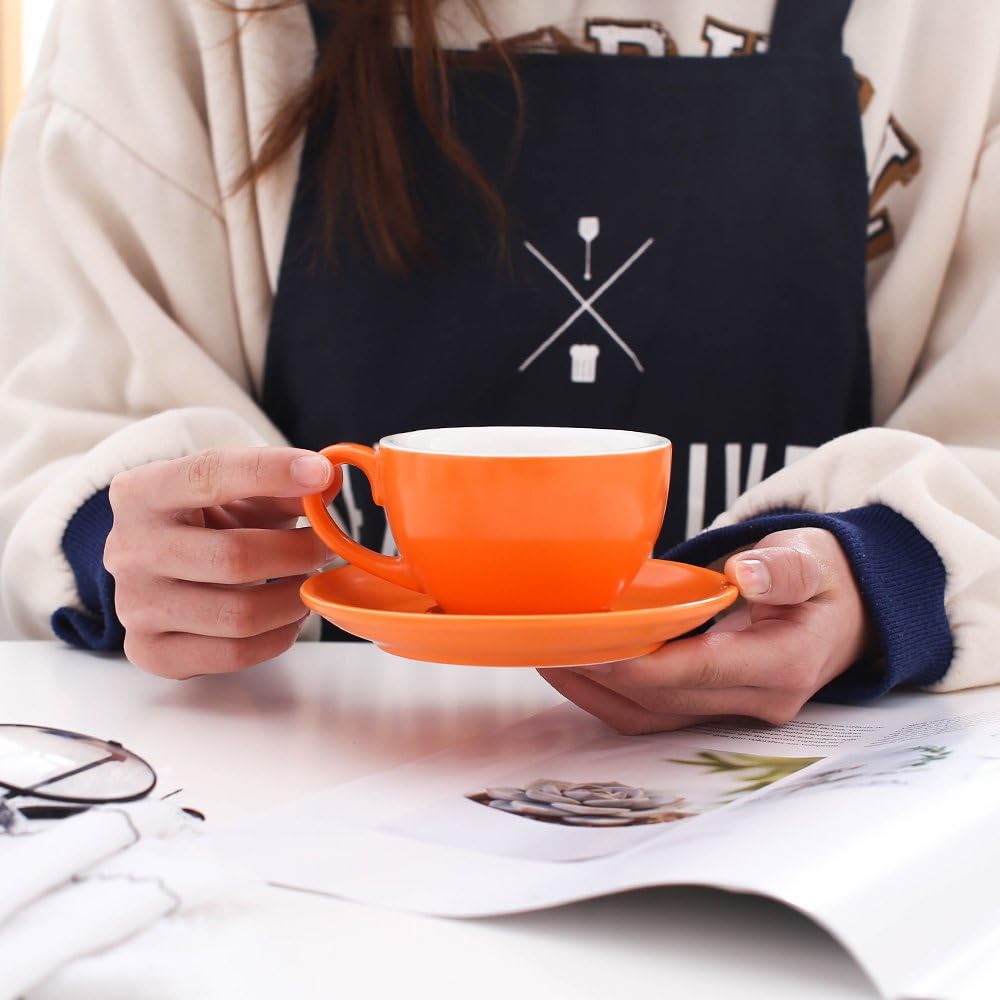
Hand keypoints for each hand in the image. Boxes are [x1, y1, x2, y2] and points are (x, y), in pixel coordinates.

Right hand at [105, 447, 337, 677]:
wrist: (162, 571)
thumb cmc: (208, 523)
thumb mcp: (240, 494)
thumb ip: (282, 486)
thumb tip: (327, 480)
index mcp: (141, 492)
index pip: (207, 475)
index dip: (270, 472)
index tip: (319, 473)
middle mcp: (128, 548)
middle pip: (234, 557)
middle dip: (297, 552)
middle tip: (325, 547)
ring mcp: (134, 605)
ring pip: (239, 614)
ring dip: (293, 599)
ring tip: (307, 582)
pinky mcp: (150, 650)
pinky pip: (233, 653)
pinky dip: (278, 636)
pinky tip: (289, 615)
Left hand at [539, 528, 871, 733]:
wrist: (849, 611)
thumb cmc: (826, 577)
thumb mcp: (814, 557)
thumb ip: (786, 568)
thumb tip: (748, 574)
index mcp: (784, 664)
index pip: (694, 673)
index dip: (635, 663)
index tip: (587, 643)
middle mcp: (758, 699)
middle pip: (661, 700)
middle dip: (599, 676)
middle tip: (547, 643)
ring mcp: (735, 709)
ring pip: (650, 716)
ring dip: (594, 692)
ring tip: (548, 655)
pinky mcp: (715, 706)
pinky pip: (653, 711)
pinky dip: (611, 693)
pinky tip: (578, 665)